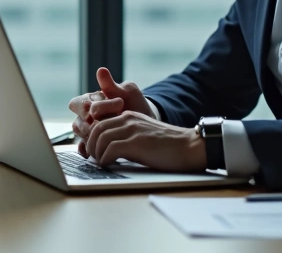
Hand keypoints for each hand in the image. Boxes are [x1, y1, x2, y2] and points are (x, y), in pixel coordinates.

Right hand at [68, 67, 152, 156]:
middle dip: (91, 123)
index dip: (93, 105)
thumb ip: (112, 85)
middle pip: (76, 121)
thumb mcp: (127, 92)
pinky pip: (84, 149)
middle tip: (108, 122)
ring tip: (108, 134)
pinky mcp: (95, 144)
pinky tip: (97, 150)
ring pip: (79, 135)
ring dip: (91, 135)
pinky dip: (88, 150)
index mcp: (90, 101)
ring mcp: (89, 131)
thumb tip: (101, 70)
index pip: (79, 103)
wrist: (146, 122)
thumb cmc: (134, 104)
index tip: (117, 104)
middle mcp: (86, 117)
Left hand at [84, 110, 206, 172]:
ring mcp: (132, 130)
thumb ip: (128, 136)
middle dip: (91, 145)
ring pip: (100, 138)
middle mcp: (128, 119)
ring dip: (96, 153)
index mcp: (129, 116)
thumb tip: (109, 150)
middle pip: (97, 129)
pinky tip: (108, 165)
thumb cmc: (169, 146)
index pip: (101, 123)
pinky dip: (105, 159)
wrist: (190, 147)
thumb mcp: (144, 135)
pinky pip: (110, 149)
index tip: (93, 151)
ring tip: (100, 163)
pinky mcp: (137, 143)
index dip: (93, 138)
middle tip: (93, 158)